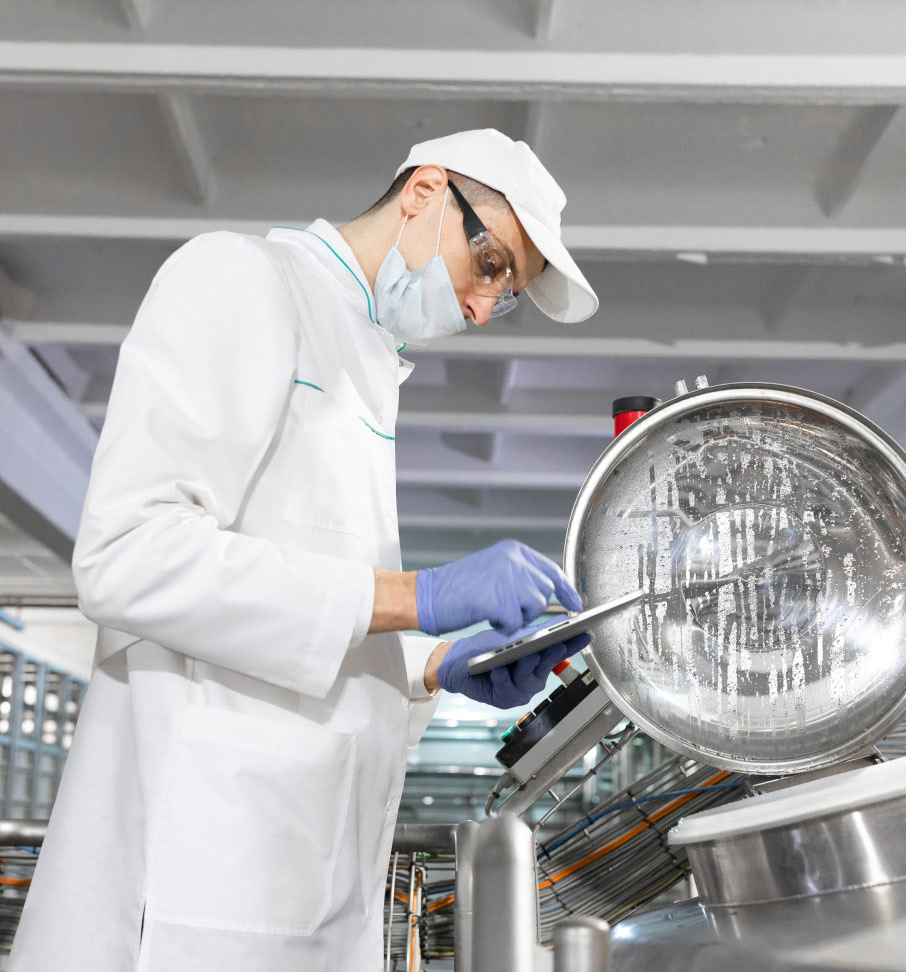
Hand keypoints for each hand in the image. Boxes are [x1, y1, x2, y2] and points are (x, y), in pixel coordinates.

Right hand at [416, 539, 581, 635]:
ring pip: (535, 607)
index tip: (575, 604)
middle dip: (536, 608)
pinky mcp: (498, 599)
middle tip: (513, 613)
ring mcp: (507, 578)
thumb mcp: (494, 569)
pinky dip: (504, 626)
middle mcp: (513, 559)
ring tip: (496, 612)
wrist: (428, 594)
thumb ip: (520, 576)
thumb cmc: (457, 586)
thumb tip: (549, 592)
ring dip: (519, 617)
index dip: (566, 589)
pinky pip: (516, 622)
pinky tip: (489, 618)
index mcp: (513, 550)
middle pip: (546, 590)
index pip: (552, 569)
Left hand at [437, 618, 589, 709]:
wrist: (458, 661)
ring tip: (523, 656)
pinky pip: (506, 688)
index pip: (560, 652)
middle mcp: (533, 678)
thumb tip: (560, 622)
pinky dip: (501, 678)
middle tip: (555, 646)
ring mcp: (520, 690)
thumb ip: (535, 634)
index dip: (573, 645)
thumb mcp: (511, 636)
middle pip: (546, 667)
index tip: (585, 635)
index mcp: (538, 661)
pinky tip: (497, 671)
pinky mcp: (504, 699)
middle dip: (550, 656)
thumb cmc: (485, 648)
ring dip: (525, 667)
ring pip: (528, 679)